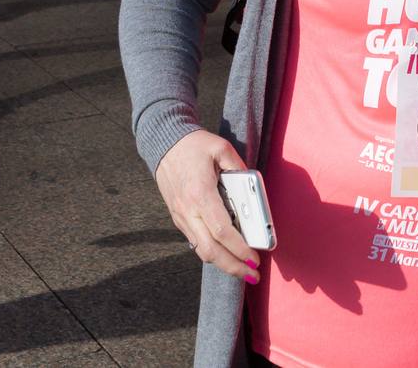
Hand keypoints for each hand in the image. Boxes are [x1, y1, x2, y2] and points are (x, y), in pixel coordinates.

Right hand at [154, 130, 260, 282]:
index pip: (222, 231)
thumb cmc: (193, 145)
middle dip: (233, 267)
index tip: (254, 258)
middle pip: (211, 250)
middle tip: (252, 274)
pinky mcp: (178, 218)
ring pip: (202, 251)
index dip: (240, 248)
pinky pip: (196, 242)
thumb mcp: (221, 147)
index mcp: (201, 194)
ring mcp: (181, 217)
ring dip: (223, 264)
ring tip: (242, 270)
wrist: (163, 142)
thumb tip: (253, 188)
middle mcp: (189, 210)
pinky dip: (212, 253)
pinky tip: (226, 255)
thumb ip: (239, 167)